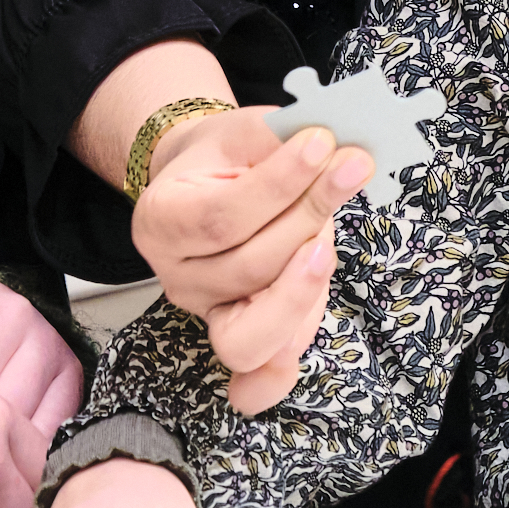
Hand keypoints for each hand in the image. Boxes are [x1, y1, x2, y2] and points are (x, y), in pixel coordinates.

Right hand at [134, 115, 365, 408]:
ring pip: (255, 330)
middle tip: (348, 170)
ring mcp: (208, 314)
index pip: (221, 216)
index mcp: (160, 221)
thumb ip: (281, 138)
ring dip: (305, 285)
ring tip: (327, 241)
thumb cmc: (227, 158)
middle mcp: (176, 277)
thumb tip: (337, 147)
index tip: (323, 144)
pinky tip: (298, 356)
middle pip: (248, 269)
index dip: (279, 185)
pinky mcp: (240, 336)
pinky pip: (256, 375)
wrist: (208, 182)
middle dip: (307, 220)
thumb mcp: (242, 131)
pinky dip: (278, 375)